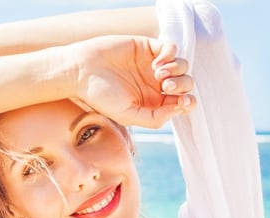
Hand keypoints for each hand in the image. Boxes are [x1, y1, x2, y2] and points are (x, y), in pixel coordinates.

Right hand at [71, 35, 194, 128]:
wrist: (81, 71)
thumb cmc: (100, 95)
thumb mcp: (127, 115)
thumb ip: (153, 119)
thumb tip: (178, 108)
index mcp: (152, 102)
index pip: (182, 102)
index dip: (188, 102)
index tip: (181, 102)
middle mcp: (155, 84)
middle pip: (186, 84)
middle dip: (182, 86)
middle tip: (164, 87)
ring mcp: (153, 64)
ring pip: (182, 66)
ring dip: (177, 71)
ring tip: (158, 75)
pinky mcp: (147, 47)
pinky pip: (171, 48)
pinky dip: (170, 55)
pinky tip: (156, 64)